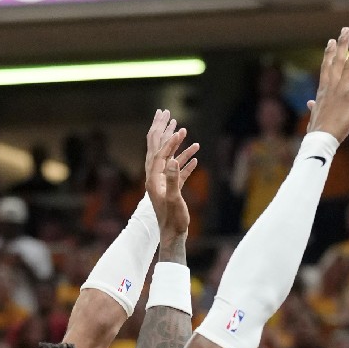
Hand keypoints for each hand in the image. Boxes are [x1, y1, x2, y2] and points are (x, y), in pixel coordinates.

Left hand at [144, 110, 199, 241]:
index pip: (159, 153)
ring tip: (183, 129)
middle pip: (157, 148)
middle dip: (162, 130)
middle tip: (165, 112)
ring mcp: (164, 182)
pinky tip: (195, 156)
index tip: (179, 129)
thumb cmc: (173, 220)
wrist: (173, 235)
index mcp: (153, 178)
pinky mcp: (173, 188)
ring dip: (176, 143)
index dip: (169, 140)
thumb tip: (173, 161)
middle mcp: (155, 177)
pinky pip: (179, 170)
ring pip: (169, 157)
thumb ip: (173, 180)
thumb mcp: (173, 199)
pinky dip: (186, 161)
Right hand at [306, 28, 348, 142]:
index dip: (329, 53)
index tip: (331, 41)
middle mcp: (332, 86)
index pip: (326, 67)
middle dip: (341, 44)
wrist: (321, 137)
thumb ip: (314, 106)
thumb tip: (310, 103)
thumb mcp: (315, 114)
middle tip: (346, 30)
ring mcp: (341, 90)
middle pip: (337, 60)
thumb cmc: (318, 129)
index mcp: (323, 90)